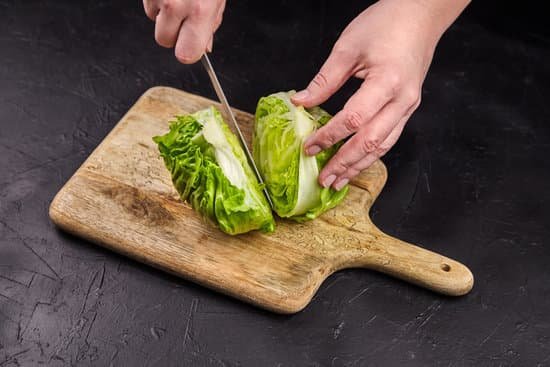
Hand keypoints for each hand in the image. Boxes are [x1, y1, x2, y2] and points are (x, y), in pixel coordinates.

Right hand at [143, 0, 225, 62]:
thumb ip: (211, 24)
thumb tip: (204, 47)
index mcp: (199, 11)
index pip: (186, 54)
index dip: (188, 51)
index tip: (191, 46)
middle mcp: (175, 5)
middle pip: (163, 40)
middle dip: (171, 32)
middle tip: (184, 15)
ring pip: (153, 19)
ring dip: (162, 12)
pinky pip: (148, 3)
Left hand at [292, 0, 469, 189]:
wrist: (420, 16)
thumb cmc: (387, 24)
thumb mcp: (348, 47)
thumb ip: (324, 80)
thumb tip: (301, 103)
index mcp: (388, 81)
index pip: (353, 119)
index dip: (329, 136)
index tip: (309, 146)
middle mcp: (403, 100)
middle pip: (370, 141)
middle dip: (344, 163)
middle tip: (323, 179)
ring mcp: (409, 107)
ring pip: (383, 146)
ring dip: (358, 165)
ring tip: (338, 181)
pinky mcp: (408, 108)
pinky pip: (389, 138)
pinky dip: (371, 154)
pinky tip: (356, 163)